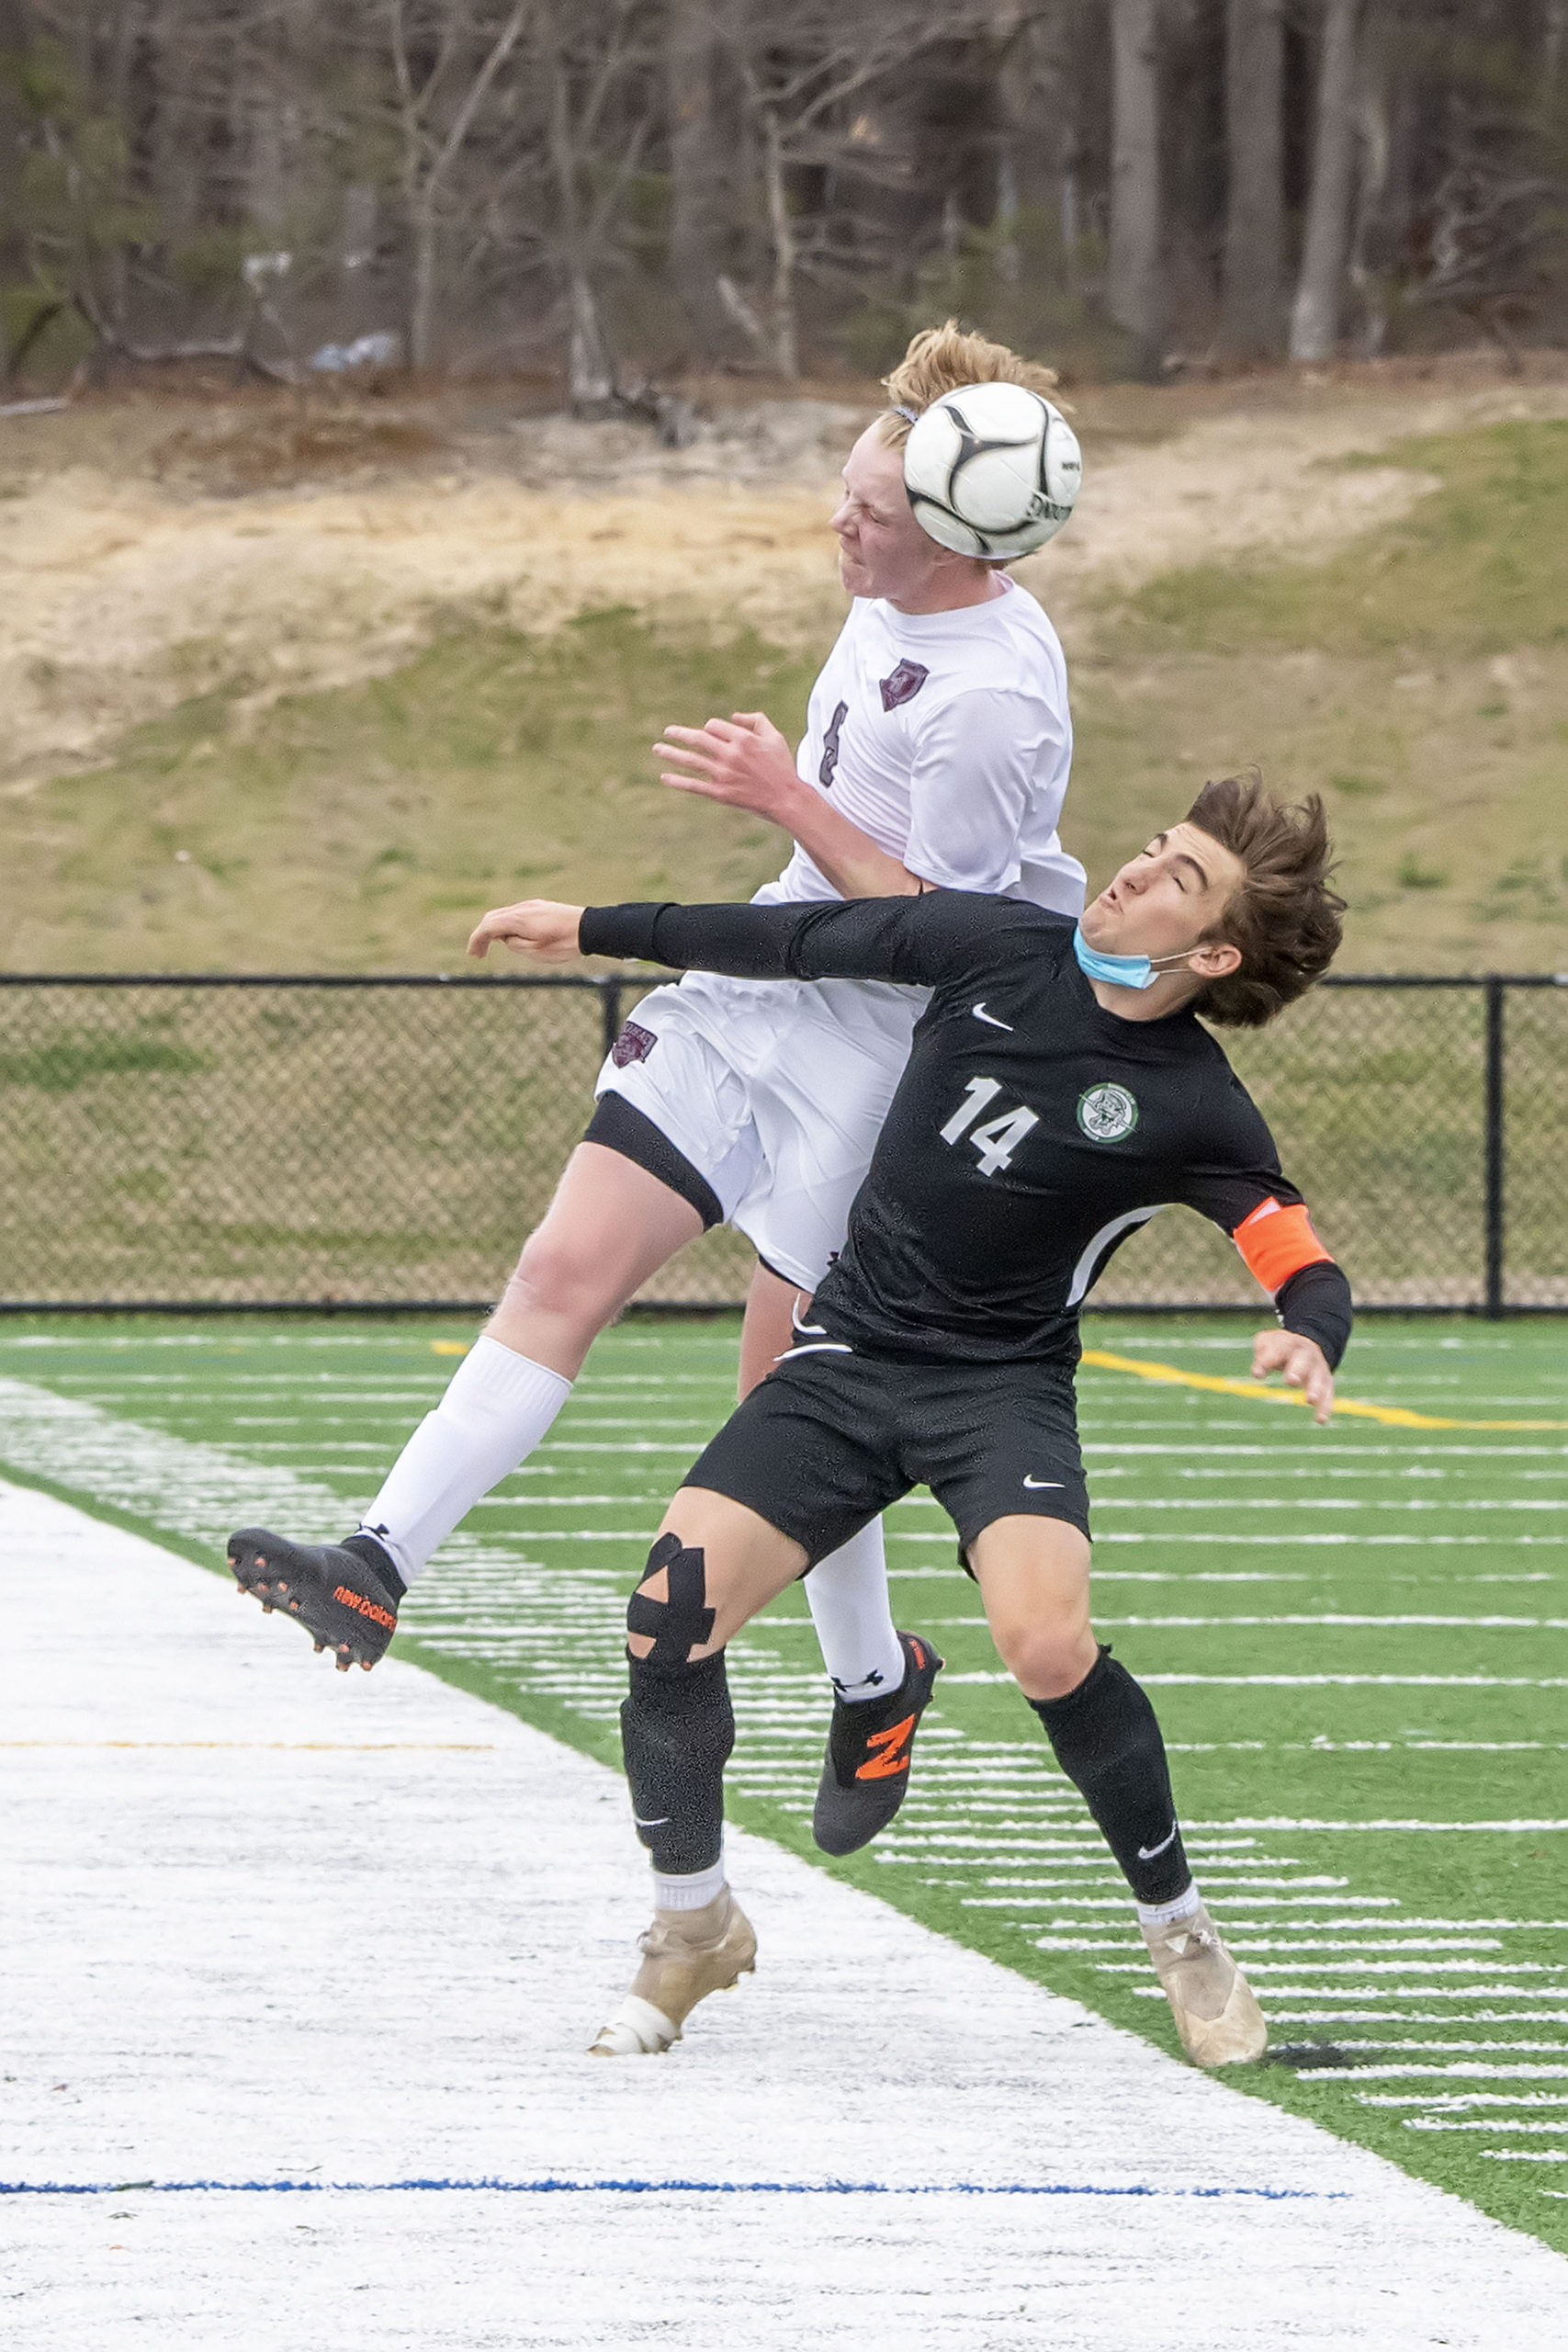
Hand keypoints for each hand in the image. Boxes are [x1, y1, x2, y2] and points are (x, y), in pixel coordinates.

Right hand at [467, 899, 584, 960]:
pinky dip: (507, 924)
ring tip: (494, 946)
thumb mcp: (535, 951)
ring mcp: (531, 905)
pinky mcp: (540, 907)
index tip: (473, 954)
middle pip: (492, 918)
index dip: (477, 940)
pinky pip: (516, 914)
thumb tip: (507, 938)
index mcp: (518, 919)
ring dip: (495, 929)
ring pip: (504, 914)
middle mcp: (522, 908)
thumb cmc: (564, 943)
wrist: (589, 928)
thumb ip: (515, 944)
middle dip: (483, 935)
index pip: (488, 926)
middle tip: (479, 953)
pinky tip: (511, 936)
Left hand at [655, 710, 800, 822]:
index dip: (709, 728)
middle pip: (698, 739)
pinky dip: (678, 781)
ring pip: (691, 760)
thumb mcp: (774, 737)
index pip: (713, 726)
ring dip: (671, 753)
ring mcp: (723, 775)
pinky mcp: (721, 793)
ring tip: (657, 748)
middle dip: (679, 734)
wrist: (786, 798)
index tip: (709, 733)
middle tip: (667, 731)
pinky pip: (694, 785)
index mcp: (743, 739)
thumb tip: (733, 716)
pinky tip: (665, 777)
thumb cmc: (781, 767)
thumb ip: (756, 720)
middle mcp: (730, 755)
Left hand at [1250, 1328, 1334, 1424]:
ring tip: (1310, 1400)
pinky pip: (1328, 1393)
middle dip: (1298, 1370)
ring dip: (1316, 1389)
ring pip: (1319, 1377)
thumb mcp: (1266, 1344)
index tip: (1260, 1371)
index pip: (1279, 1349)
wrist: (1306, 1342)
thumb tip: (1258, 1373)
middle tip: (1291, 1381)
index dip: (1270, 1359)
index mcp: (1288, 1343)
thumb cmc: (1280, 1347)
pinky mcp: (1326, 1381)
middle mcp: (1307, 1354)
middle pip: (1304, 1360)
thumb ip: (1261, 1356)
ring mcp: (1318, 1367)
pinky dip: (1325, 1406)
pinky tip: (1320, 1419)